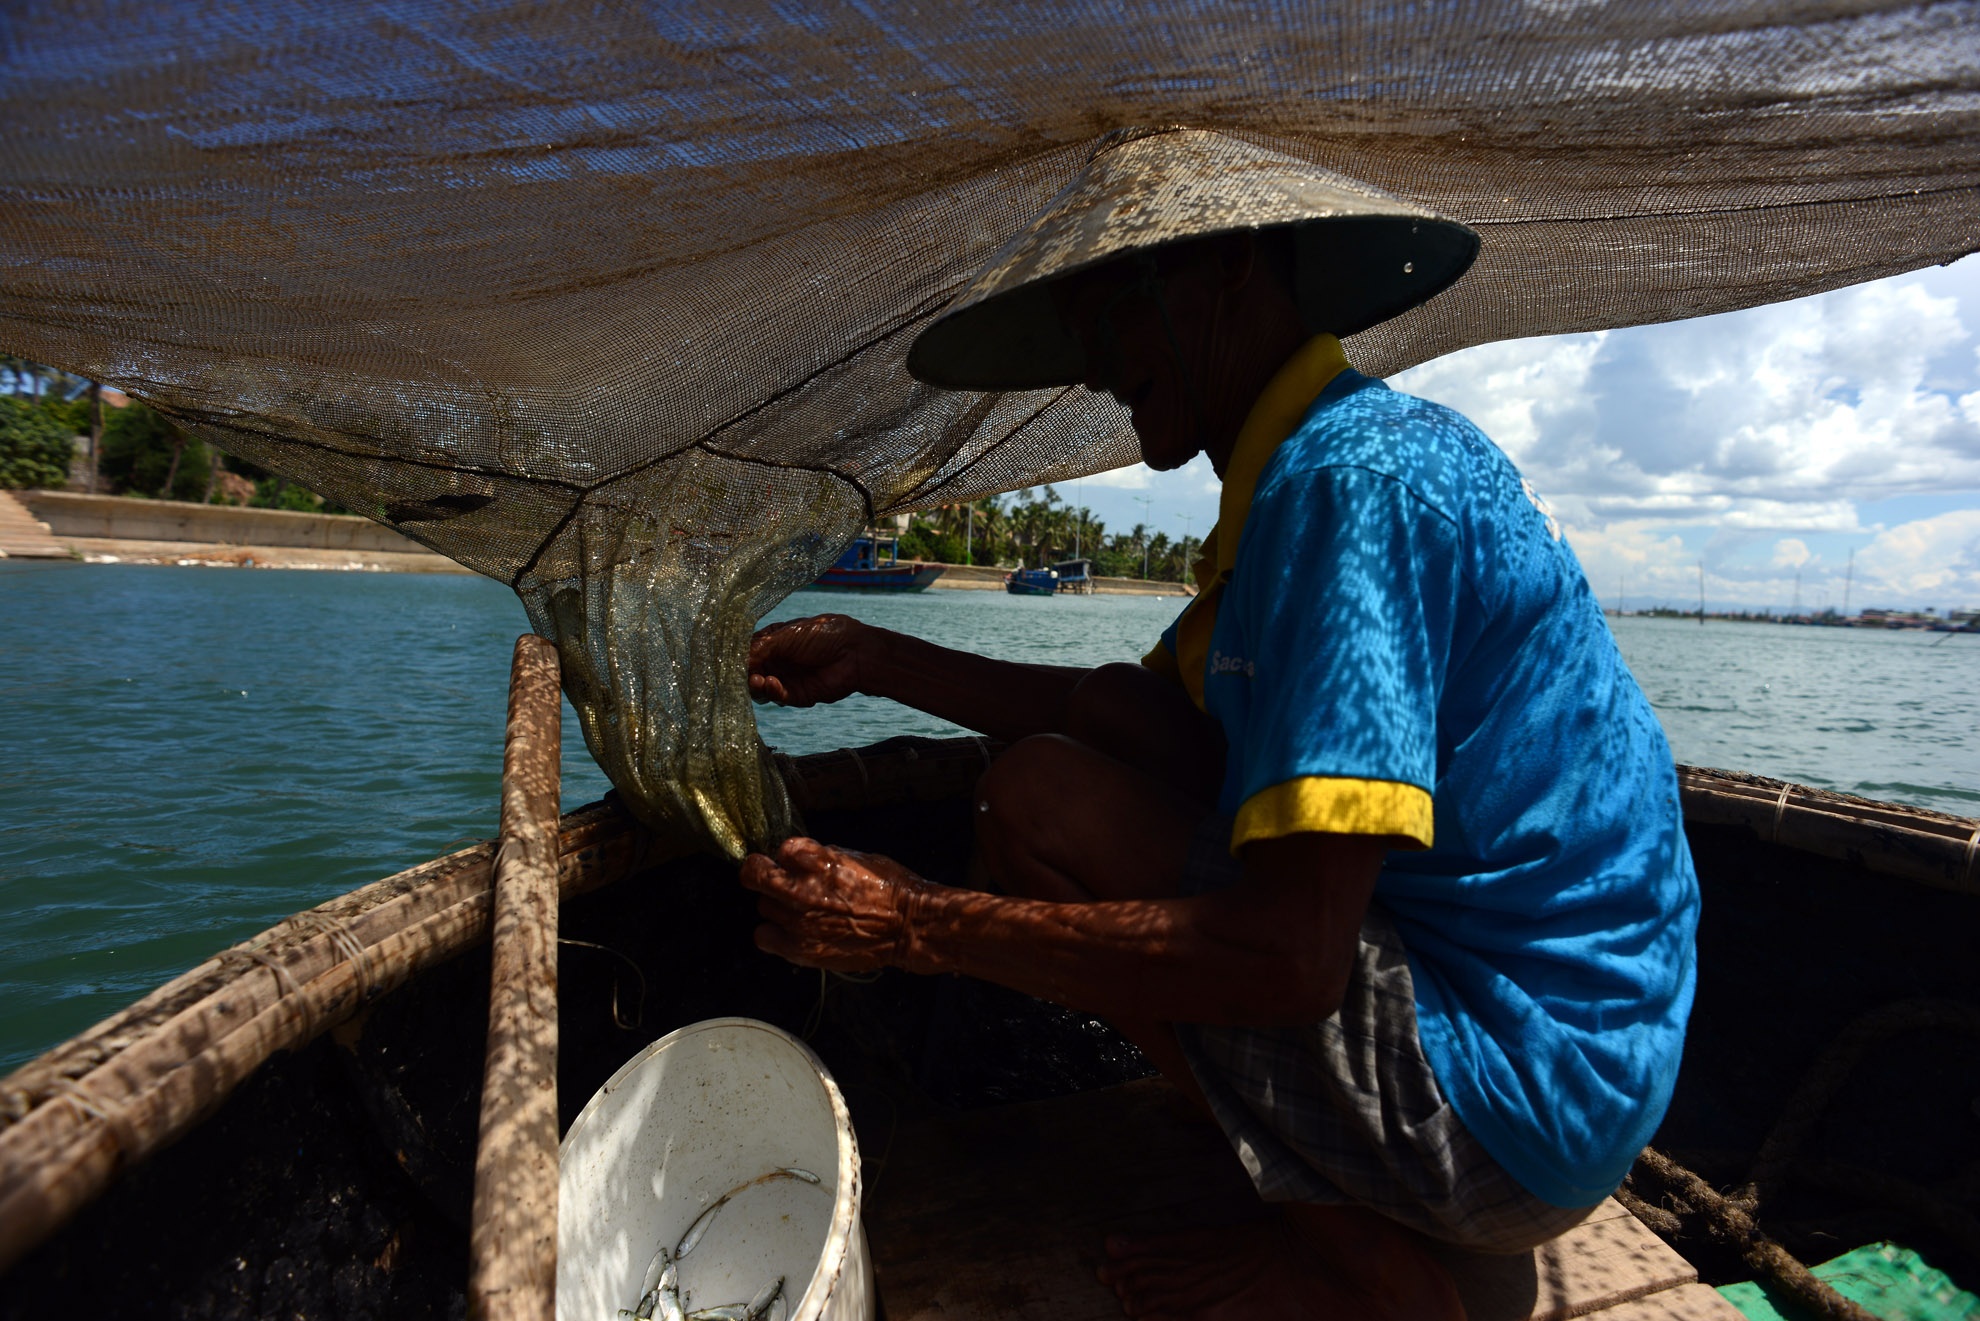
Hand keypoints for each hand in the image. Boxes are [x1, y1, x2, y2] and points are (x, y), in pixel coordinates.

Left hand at [738, 837, 928, 971]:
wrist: (908, 927)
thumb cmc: (889, 889)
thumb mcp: (856, 857)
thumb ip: (822, 857)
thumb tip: (798, 859)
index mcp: (818, 861)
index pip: (781, 849)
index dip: (788, 855)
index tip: (794, 861)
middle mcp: (802, 890)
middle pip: (755, 877)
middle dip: (764, 874)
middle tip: (774, 878)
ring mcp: (798, 922)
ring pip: (763, 907)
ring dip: (777, 905)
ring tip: (799, 910)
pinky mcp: (800, 949)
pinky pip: (763, 936)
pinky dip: (772, 932)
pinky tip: (790, 930)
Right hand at [747, 614, 875, 706]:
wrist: (855, 652)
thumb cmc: (822, 635)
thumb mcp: (786, 636)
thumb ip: (759, 648)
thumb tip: (735, 662)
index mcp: (773, 641)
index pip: (746, 652)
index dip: (737, 658)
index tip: (728, 662)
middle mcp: (777, 660)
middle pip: (750, 673)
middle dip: (744, 675)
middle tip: (744, 675)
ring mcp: (786, 678)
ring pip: (760, 689)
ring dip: (755, 686)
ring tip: (758, 680)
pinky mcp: (797, 695)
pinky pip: (778, 698)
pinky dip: (772, 692)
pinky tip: (771, 684)